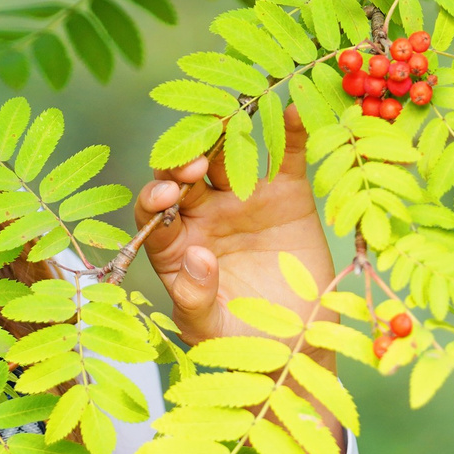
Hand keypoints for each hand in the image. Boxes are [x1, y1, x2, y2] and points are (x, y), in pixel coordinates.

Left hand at [129, 108, 348, 453]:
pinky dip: (292, 129)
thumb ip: (195, 298)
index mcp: (174, 244)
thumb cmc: (242, 343)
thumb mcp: (211, 330)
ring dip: (226, 135)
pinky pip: (286, 154)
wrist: (298, 345)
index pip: (154, 211)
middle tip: (193, 164)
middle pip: (183, 173)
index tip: (166, 198)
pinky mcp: (286, 192)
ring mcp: (243, 198)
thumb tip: (196, 257)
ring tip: (234, 124)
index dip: (155, 198)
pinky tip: (297, 108)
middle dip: (182, 161)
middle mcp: (203, 213)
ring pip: (227, 153)